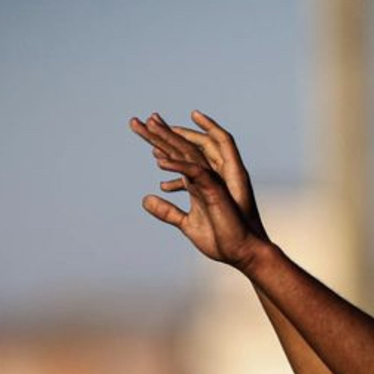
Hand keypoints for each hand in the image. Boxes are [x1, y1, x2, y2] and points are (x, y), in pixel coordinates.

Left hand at [130, 111, 264, 268]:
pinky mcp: (215, 191)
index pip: (173, 156)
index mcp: (195, 183)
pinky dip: (179, 167)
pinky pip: (196, 173)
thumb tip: (145, 199)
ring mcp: (210, 182)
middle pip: (177, 149)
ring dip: (167, 139)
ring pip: (187, 153)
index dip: (156, 141)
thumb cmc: (219, 238)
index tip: (138, 128)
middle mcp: (202, 177)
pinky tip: (159, 161)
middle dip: (156, 134)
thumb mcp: (186, 224)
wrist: (240, 251)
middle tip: (133, 121)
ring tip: (149, 124)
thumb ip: (167, 211)